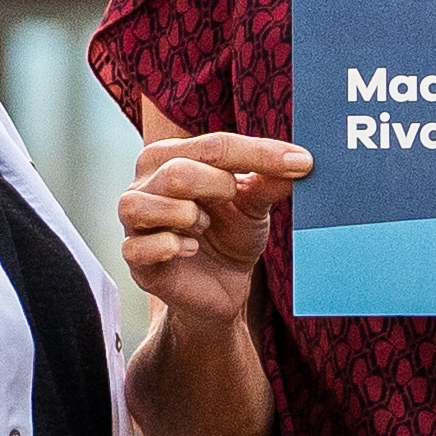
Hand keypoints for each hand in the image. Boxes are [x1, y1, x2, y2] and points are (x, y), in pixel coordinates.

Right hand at [115, 125, 308, 331]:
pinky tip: (191, 249)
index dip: (261, 153)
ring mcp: (134, 221)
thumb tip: (299, 162)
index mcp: (172, 157)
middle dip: (218, 186)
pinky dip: (170, 246)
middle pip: (178, 172)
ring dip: (186, 215)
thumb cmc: (230, 235)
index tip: (302, 162)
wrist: (221, 289)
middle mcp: (145, 182)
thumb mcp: (253, 205)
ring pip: (145, 204)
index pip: (214, 146)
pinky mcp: (135, 258)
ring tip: (204, 225)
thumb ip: (269, 181)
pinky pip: (138, 247)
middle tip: (232, 200)